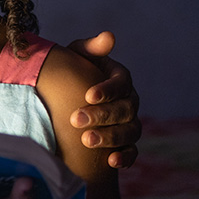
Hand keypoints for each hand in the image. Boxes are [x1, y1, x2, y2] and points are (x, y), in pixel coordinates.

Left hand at [67, 31, 140, 167]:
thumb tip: (109, 37)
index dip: (108, 90)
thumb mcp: (76, 57)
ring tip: (87, 141)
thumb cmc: (72, 73)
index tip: (88, 95)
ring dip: (110, 137)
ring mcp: (130, 123)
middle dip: (101, 115)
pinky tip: (111, 162)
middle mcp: (130, 101)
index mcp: (121, 79)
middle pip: (124, 110)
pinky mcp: (126, 144)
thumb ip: (89, 48)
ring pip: (130, 131)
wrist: (66, 99)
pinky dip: (125, 158)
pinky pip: (132, 152)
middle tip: (76, 119)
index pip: (122, 83)